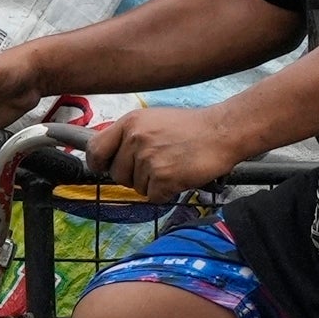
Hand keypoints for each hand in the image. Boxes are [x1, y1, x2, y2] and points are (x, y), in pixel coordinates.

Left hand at [89, 105, 246, 198]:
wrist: (222, 132)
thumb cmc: (191, 128)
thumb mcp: (153, 120)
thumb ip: (131, 136)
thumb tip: (110, 157)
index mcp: (130, 122)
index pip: (96, 148)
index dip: (97, 163)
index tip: (102, 169)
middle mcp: (135, 139)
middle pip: (117, 174)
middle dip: (134, 177)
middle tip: (157, 165)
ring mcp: (148, 158)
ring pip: (136, 188)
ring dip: (153, 184)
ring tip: (173, 166)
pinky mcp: (163, 177)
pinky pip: (153, 197)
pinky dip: (167, 192)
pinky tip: (180, 176)